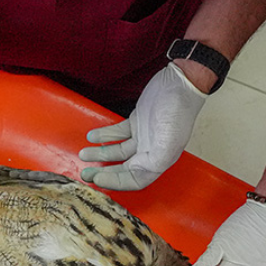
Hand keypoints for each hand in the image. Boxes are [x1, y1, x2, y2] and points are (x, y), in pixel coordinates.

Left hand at [79, 62, 206, 189]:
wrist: (181, 83)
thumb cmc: (178, 112)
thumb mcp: (169, 142)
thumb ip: (154, 161)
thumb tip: (137, 171)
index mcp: (159, 160)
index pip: (134, 180)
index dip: (115, 182)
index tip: (98, 179)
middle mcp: (150, 151)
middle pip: (123, 169)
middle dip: (104, 172)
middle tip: (85, 173)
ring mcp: (143, 136)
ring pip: (118, 152)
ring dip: (101, 154)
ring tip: (84, 154)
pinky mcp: (137, 121)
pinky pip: (117, 133)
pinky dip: (105, 135)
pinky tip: (93, 136)